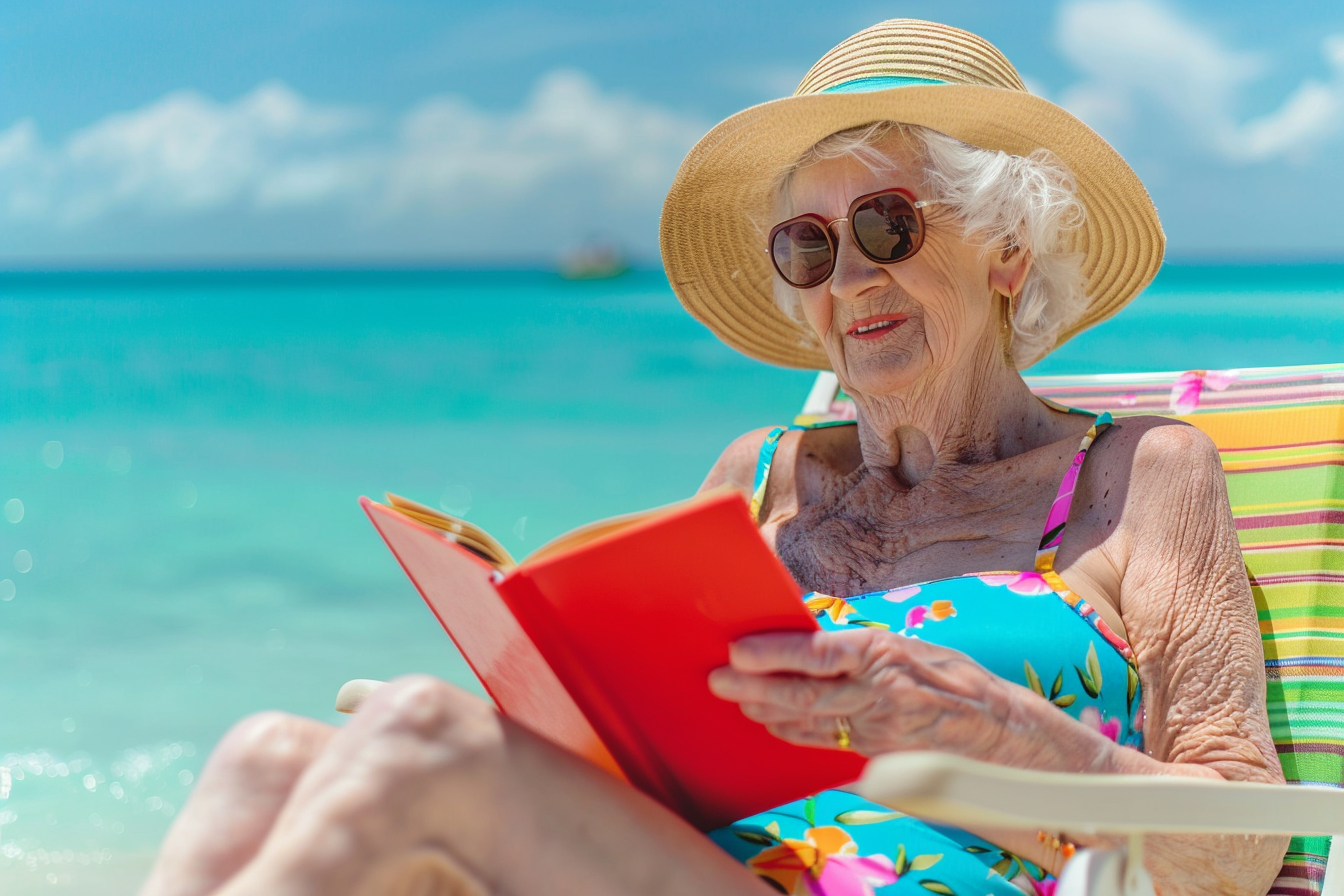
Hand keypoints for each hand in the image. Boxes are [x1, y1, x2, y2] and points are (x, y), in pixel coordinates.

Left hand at [707, 627, 1017, 759]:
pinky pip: (825, 744)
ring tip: (735, 700)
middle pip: (804, 696)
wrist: (997, 730)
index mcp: (884, 653)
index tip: (737, 650)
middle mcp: (879, 693)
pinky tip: (771, 724)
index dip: (774, 653)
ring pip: (808, 724)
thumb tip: (802, 629)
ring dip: (766, 713)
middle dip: (754, 689)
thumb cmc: (949, 676)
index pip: (819, 653)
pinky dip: (794, 734)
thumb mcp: (906, 646)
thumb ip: (857, 646)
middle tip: (717, 681)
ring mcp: (877, 730)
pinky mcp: (877, 756)